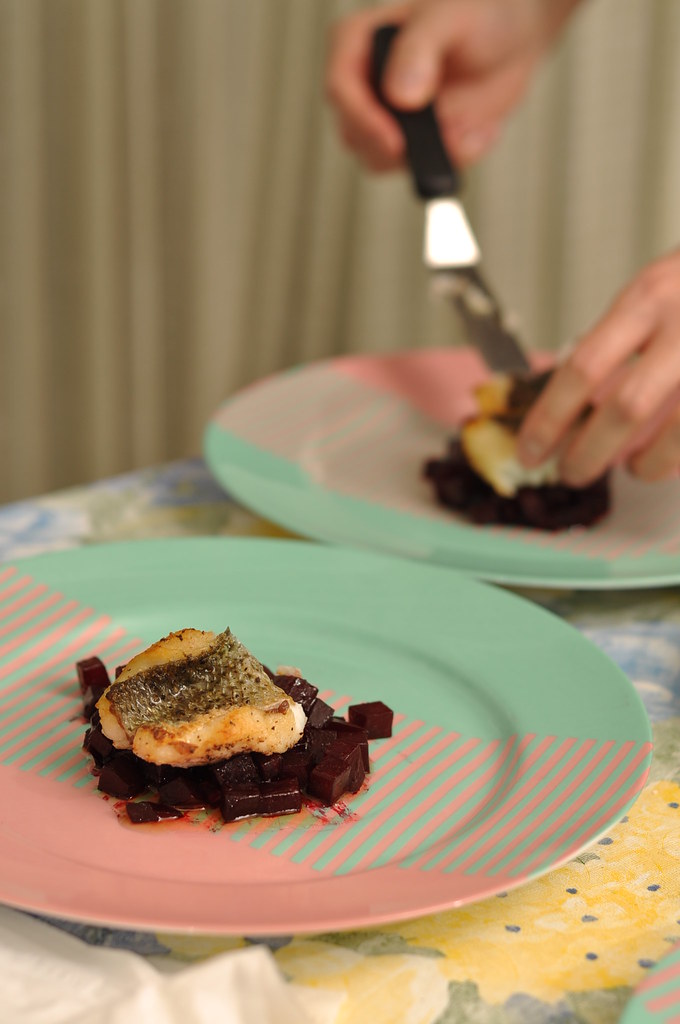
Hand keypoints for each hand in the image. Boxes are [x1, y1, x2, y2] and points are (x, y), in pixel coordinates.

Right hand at [325, 0, 578, 170]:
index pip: (341, 88)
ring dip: (432, 155)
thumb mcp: (450, 15)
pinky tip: (480, 128)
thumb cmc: (478, 10)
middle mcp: (365, 86)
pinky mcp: (414, 143)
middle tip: (442, 137)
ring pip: (386, 161)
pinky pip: (425, 169)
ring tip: (471, 126)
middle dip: (397, 148)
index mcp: (358, 44)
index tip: (396, 141)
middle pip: (356, 136)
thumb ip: (420, 48)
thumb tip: (401, 96)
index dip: (364, 120)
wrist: (512, 36)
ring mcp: (387, 119)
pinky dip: (457, 157)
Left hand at [518, 250, 679, 484]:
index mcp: (648, 299)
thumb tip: (554, 394)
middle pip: (627, 406)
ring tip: (633, 469)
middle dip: (589, 453)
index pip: (583, 367)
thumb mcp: (652, 294)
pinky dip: (677, 459)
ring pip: (676, 434)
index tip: (530, 450)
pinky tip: (669, 458)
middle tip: (571, 473)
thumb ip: (612, 340)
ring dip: (646, 464)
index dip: (550, 418)